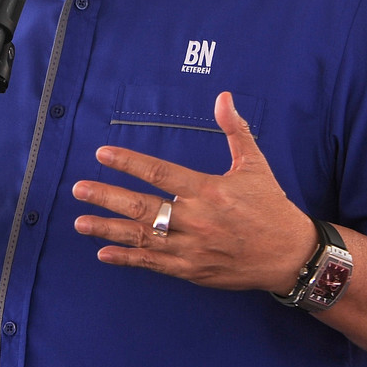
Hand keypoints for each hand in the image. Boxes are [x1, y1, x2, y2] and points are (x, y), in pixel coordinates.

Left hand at [72, 91, 316, 292]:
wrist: (288, 255)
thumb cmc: (270, 206)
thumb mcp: (255, 164)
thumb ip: (235, 130)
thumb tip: (223, 96)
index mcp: (208, 191)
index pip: (160, 173)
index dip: (129, 163)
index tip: (103, 154)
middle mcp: (196, 220)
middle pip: (142, 207)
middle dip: (107, 197)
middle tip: (78, 190)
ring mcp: (192, 248)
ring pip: (142, 238)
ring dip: (109, 230)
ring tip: (81, 223)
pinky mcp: (192, 270)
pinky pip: (154, 264)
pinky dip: (128, 260)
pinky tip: (105, 254)